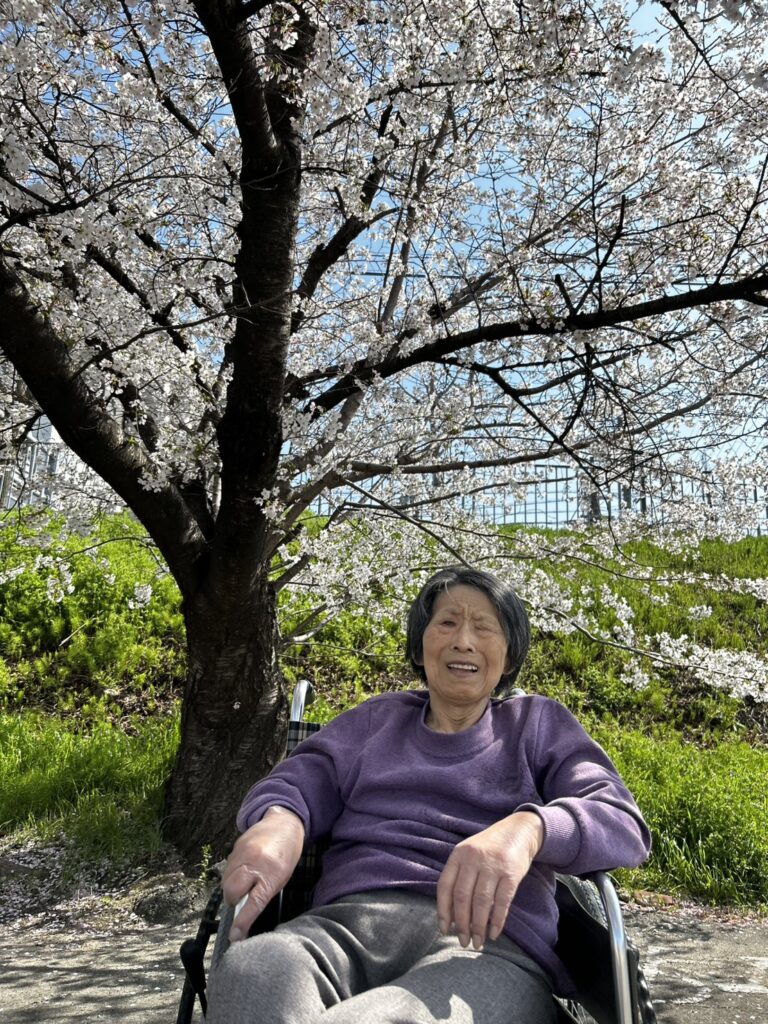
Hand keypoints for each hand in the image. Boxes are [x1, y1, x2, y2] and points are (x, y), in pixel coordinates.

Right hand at [222, 806, 304, 941]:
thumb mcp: (281, 878)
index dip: (243, 922)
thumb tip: (246, 913)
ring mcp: (243, 853)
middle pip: (231, 891)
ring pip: (225, 880)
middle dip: (232, 901)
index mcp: (272, 874)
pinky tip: (241, 871)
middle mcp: (255, 863)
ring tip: (242, 883)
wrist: (283, 824)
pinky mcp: (235, 846)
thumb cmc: (286, 855)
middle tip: (239, 901)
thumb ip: (264, 893)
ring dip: (230, 887)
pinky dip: (231, 874)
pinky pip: (227, 868)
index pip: (254, 903)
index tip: (234, 936)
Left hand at [436, 811, 543, 949]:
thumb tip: (451, 916)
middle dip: (461, 923)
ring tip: (478, 942)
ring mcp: (493, 865)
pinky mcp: (511, 873)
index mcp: (458, 855)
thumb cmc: (488, 849)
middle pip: (462, 896)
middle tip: (463, 941)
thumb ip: (459, 879)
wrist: (518, 831)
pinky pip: (502, 901)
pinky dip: (497, 920)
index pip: (445, 886)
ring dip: (478, 926)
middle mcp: (473, 859)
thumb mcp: (469, 855)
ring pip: (481, 902)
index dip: (443, 910)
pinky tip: (494, 933)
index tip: (445, 930)